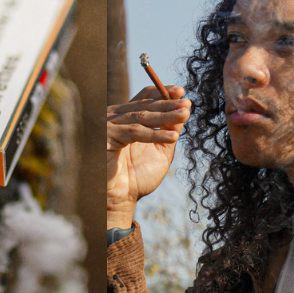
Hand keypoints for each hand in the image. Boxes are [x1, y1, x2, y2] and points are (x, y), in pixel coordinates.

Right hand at [107, 83, 189, 228]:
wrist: (119, 199)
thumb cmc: (137, 177)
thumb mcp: (160, 150)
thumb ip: (169, 131)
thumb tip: (184, 111)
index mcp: (126, 118)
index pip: (144, 98)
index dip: (162, 93)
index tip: (182, 93)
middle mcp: (115, 119)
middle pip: (145, 105)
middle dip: (168, 104)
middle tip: (187, 104)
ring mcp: (109, 127)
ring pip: (142, 117)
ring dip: (165, 116)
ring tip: (185, 116)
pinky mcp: (106, 138)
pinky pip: (135, 133)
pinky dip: (155, 134)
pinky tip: (172, 137)